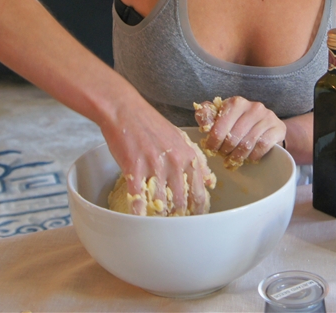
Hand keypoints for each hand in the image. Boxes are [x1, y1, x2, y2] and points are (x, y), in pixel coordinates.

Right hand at [100, 104, 214, 215]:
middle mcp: (175, 163)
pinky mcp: (134, 168)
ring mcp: (154, 166)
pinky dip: (138, 212)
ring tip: (157, 223)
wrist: (126, 111)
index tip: (195, 218)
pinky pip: (138, 198)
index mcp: (188, 156)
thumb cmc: (152, 125)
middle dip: (179, 216)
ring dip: (159, 216)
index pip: (199, 192)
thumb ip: (196, 160)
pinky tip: (138, 219)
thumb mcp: (180, 139)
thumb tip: (209, 180)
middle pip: (182, 202)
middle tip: (175, 224)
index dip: (198, 209)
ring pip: (161, 202)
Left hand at [202, 96, 285, 168]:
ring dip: (238, 156)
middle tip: (224, 156)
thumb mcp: (222, 116)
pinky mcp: (278, 128)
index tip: (212, 149)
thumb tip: (202, 118)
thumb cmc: (240, 123)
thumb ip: (208, 115)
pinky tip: (249, 158)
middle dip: (225, 150)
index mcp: (236, 103)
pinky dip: (253, 156)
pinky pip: (262, 146)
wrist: (267, 126)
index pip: (220, 127)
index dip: (213, 142)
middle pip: (233, 137)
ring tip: (233, 160)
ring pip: (247, 143)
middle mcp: (253, 107)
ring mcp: (267, 117)